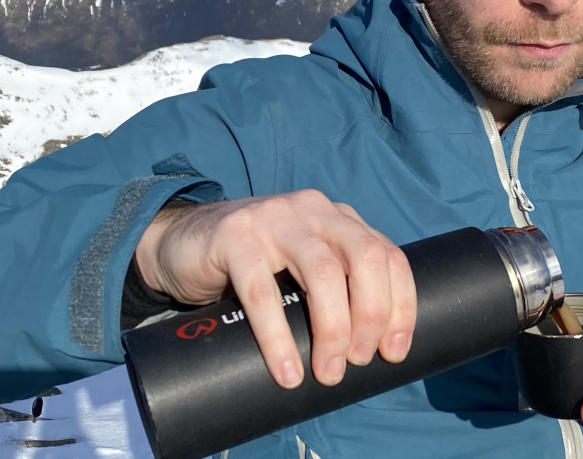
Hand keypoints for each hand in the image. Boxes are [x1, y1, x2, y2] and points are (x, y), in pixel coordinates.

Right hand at [133, 190, 416, 389]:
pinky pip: (263, 292)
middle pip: (365, 259)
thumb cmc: (253, 268)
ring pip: (324, 273)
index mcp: (339, 219)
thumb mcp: (302, 267)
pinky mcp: (235, 237)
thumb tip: (369, 352)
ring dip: (333, 329)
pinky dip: (279, 336)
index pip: (389, 256)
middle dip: (371, 316)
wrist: (181, 243)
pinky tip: (286, 369)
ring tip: (327, 371)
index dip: (401, 306)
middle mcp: (315, 211)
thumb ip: (335, 287)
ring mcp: (275, 218)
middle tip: (357, 360)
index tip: (395, 352)